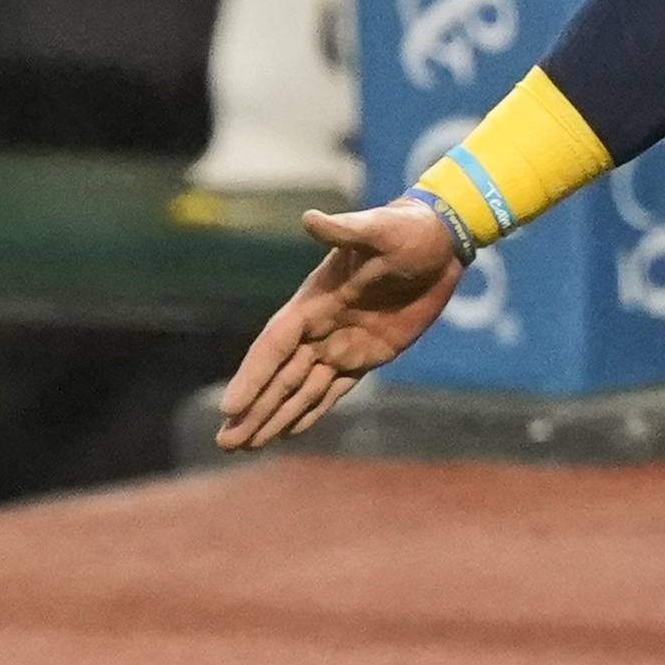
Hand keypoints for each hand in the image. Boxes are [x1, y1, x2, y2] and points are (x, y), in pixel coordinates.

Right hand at [216, 198, 465, 449]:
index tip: (230, 407)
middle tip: (224, 443)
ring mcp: (343, 343)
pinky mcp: (369, 355)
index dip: (252, 376)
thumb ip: (344, 230)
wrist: (439, 241)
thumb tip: (310, 219)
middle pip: (278, 376)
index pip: (274, 346)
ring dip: (273, 417)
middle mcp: (320, 326)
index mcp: (314, 299)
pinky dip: (311, 411)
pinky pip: (333, 390)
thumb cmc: (407, 230)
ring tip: (245, 445)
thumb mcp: (378, 228)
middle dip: (253, 409)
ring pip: (300, 389)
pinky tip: (289, 432)